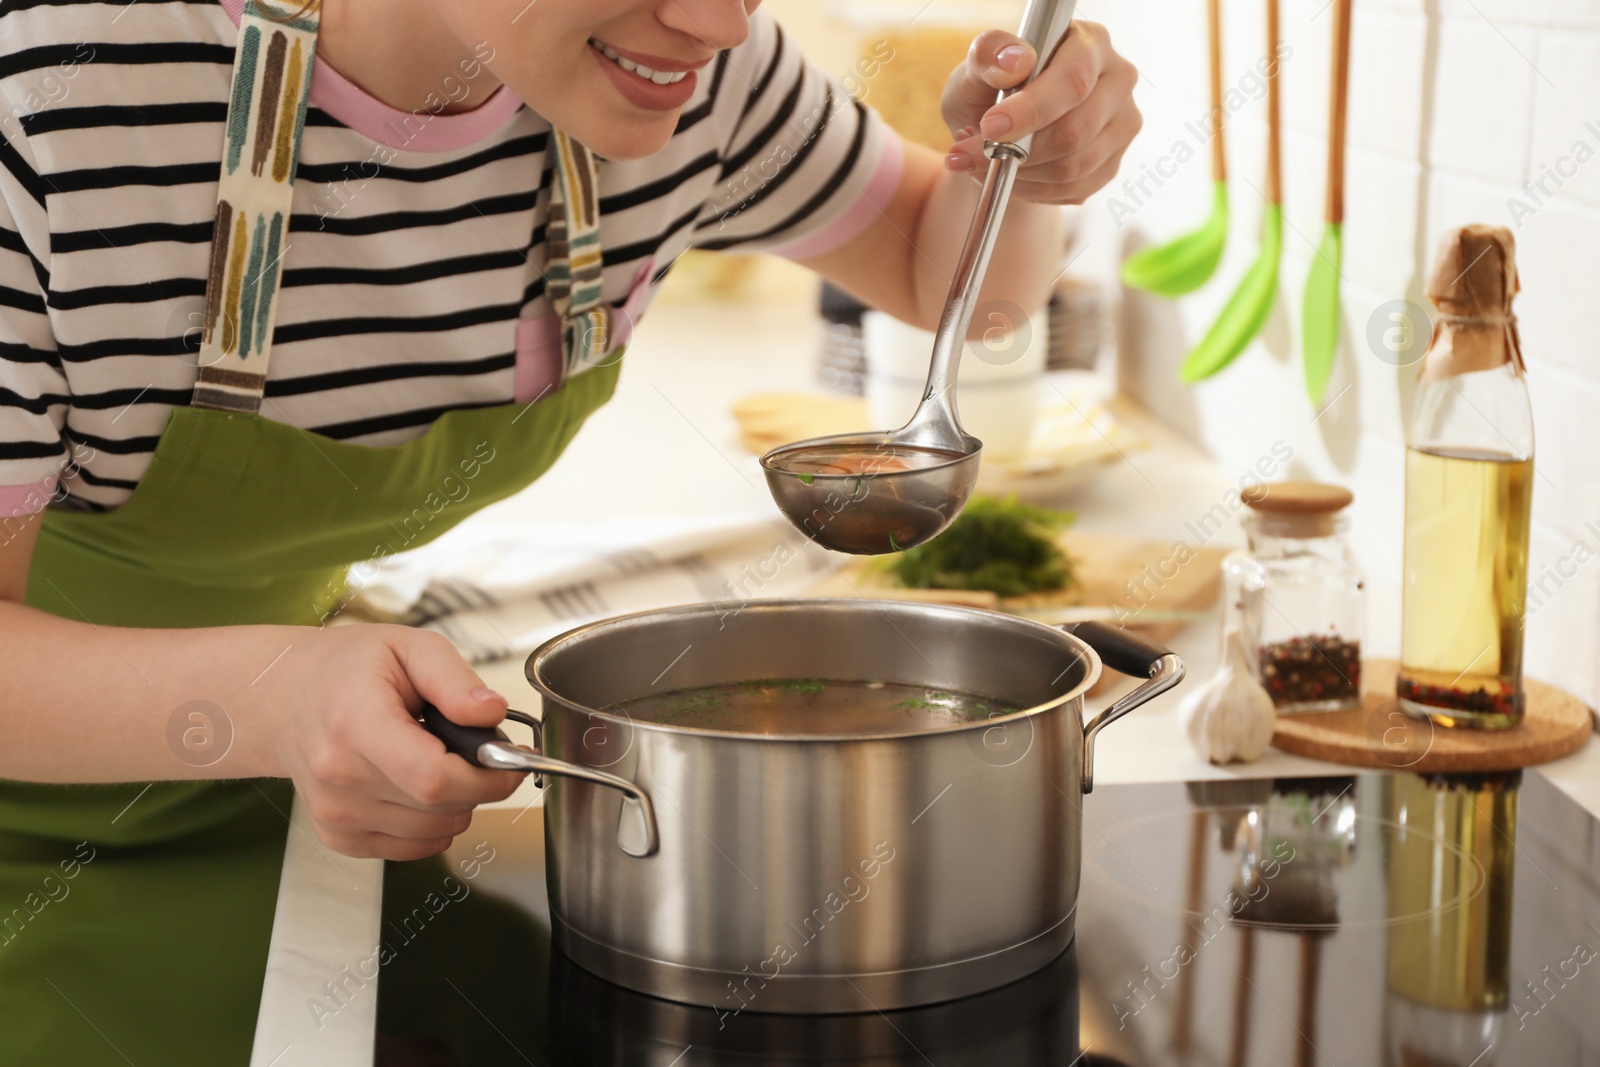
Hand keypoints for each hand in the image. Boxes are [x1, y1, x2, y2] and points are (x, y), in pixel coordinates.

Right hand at [262, 625, 521, 859]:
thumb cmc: (347, 670)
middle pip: (439, 808)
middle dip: (478, 785)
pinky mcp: (338, 836)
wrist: (286, 700)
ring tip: (437, 760)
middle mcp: (339, 775)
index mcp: (355, 723)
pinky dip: (432, 823)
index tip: (510, 760)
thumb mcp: (409, 648)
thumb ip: (455, 680)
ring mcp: (335, 813)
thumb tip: (491, 712)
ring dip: (456, 804)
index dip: (487, 778)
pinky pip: (412, 847)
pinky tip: (416, 785)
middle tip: (474, 751)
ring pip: (433, 832)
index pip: (434, 779)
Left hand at [940, 21, 1140, 204]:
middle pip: (1075, 131)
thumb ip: (989, 56)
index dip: (1031, 109)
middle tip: (970, 154)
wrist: (999, 129)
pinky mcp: (1112, 163)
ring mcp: (1121, 124)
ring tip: (984, 162)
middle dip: (1017, 150)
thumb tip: (1014, 61)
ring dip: (1019, 174)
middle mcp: (1117, 81)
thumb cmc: (990, 88)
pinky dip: (1031, 191)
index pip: (1072, 81)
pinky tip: (1008, 176)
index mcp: (1090, 42)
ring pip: (1073, 167)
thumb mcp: (977, 67)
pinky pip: (1072, 189)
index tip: (990, 127)